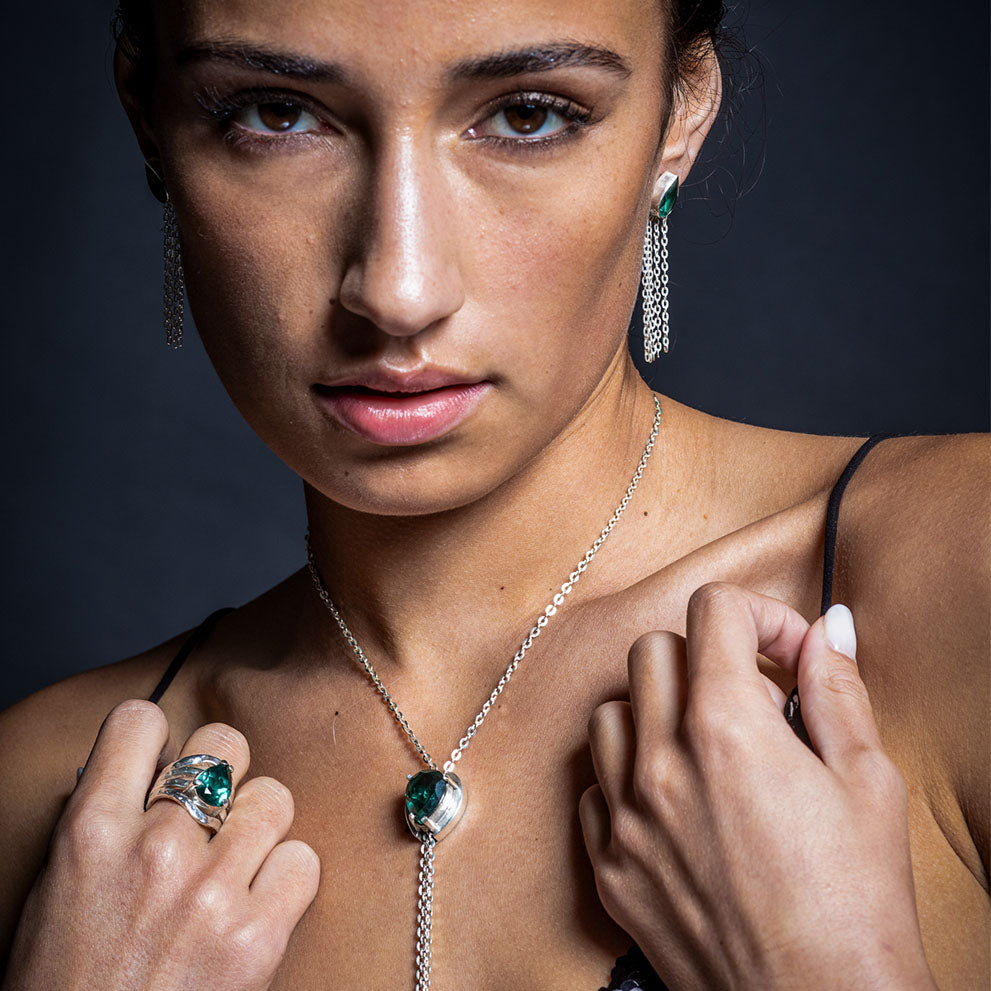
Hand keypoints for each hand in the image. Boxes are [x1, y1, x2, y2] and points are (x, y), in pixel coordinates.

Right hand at [2, 700, 319, 990]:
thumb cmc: (67, 986)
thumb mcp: (60, 888)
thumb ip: (103, 817)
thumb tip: (153, 767)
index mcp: (90, 834)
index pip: (139, 721)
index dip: (157, 738)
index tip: (164, 761)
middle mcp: (154, 851)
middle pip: (224, 745)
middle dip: (222, 773)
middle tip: (212, 812)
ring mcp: (210, 891)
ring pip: (274, 796)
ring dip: (260, 825)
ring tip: (238, 862)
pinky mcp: (257, 935)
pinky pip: (304, 859)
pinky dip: (289, 879)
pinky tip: (261, 902)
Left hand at [579, 582, 935, 990]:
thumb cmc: (856, 905)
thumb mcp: (868, 781)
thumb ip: (836, 689)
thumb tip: (827, 629)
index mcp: (726, 728)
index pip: (712, 610)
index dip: (758, 614)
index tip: (784, 651)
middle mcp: (661, 762)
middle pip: (654, 650)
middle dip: (705, 657)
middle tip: (749, 699)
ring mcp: (626, 815)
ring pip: (611, 711)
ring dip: (655, 710)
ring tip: (705, 746)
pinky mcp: (609, 865)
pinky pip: (594, 785)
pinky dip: (628, 775)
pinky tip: (673, 800)